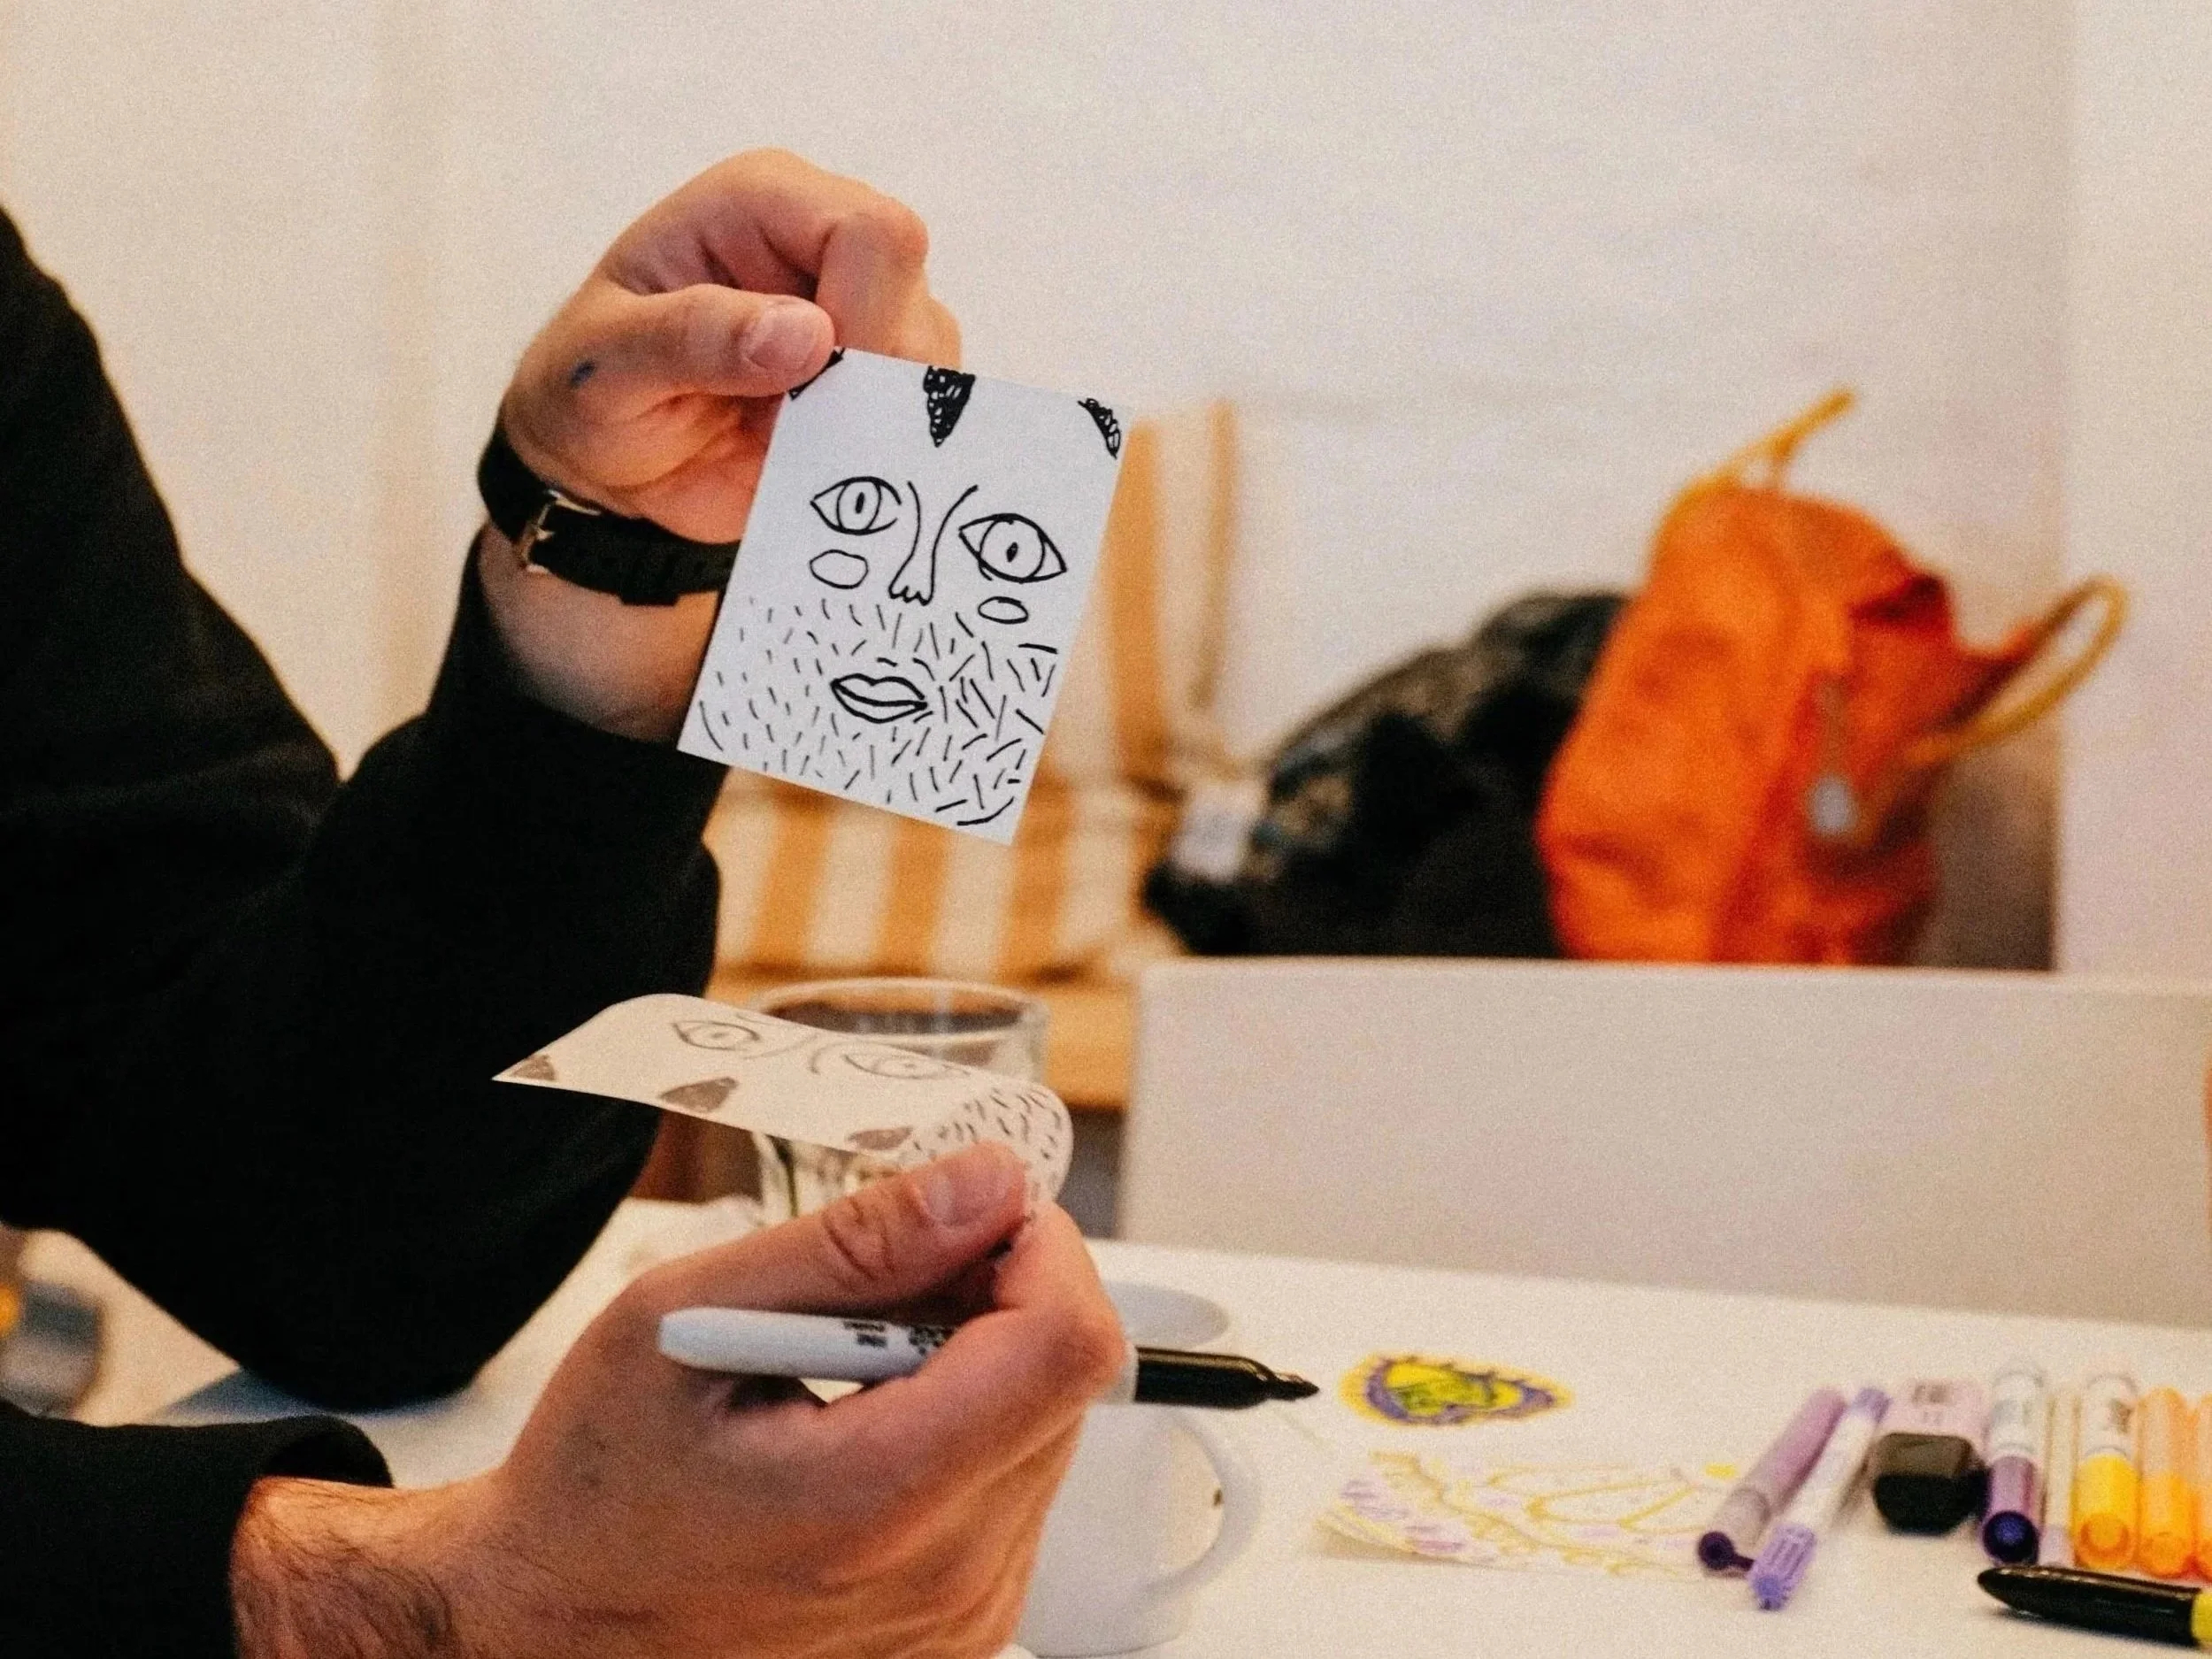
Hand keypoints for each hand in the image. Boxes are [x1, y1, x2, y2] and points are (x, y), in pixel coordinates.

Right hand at [231, 1145, 1124, 1658]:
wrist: (555, 1624)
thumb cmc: (598, 1481)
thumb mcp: (687, 1316)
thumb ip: (854, 1243)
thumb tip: (989, 1183)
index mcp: (876, 1500)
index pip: (1064, 1345)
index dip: (1039, 1248)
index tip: (971, 1214)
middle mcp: (945, 1578)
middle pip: (1069, 1379)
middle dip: (1001, 1293)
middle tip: (885, 1279)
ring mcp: (963, 1618)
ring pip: (1053, 1426)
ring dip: (983, 1360)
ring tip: (855, 1363)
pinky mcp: (965, 1627)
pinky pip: (1021, 1485)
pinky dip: (969, 1427)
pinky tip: (869, 1425)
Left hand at [480, 149, 960, 740]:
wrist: (604, 473)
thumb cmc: (590, 394)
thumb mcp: (606, 365)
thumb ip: (690, 339)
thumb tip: (807, 335)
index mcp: (763, 204)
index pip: (871, 233)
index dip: (860, 316)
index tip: (803, 381)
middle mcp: (826, 248)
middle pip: (917, 301)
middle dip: (867, 382)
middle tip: (786, 424)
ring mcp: (863, 319)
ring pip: (932, 366)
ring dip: (870, 424)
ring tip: (786, 442)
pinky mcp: (877, 387)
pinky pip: (924, 421)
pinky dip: (880, 455)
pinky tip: (813, 463)